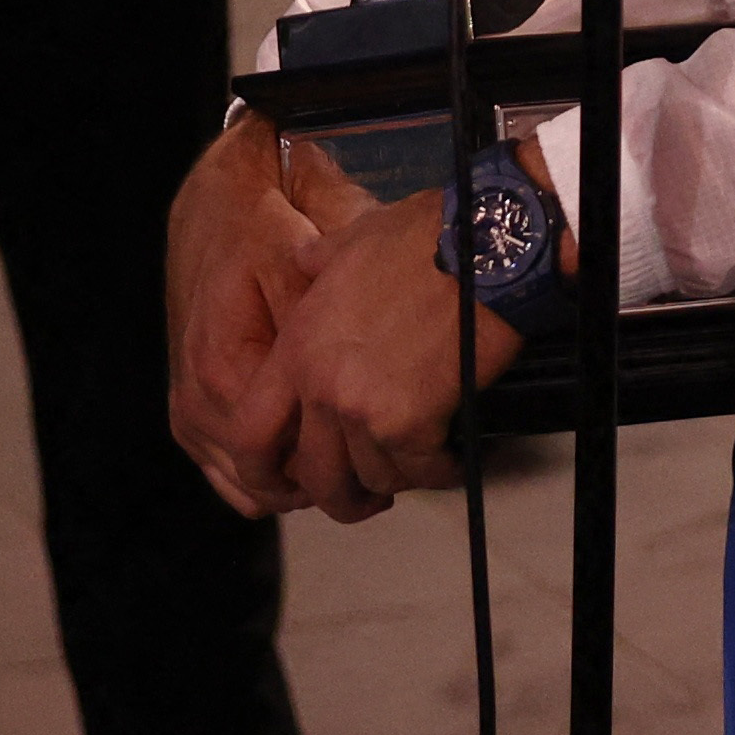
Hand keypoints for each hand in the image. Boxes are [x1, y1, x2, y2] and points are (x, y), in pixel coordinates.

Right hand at [166, 114, 353, 512]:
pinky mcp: (189, 405)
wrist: (217, 202)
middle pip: (265, 480)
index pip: (282, 456)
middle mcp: (198, 398)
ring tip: (354, 477)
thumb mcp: (306, 260)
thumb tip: (380, 373)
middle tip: (382, 484)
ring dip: (295, 486)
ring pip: (244, 484)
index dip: (339, 467)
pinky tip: (308, 465)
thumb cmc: (265, 227)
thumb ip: (328, 324)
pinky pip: (224, 469)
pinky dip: (265, 476)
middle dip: (324, 485)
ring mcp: (189, 407)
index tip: (387, 463)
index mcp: (225, 367)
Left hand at [272, 176, 521, 521]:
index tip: (283, 485)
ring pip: (371, 479)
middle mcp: (323, 387)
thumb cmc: (426, 237)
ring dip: (396, 478)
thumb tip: (308, 259)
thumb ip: (318, 262)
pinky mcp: (414, 423)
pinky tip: (451, 457)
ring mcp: (366, 409)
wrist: (484, 247)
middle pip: (314, 475)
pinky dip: (438, 471)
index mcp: (298, 348)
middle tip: (362, 497)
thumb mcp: (352, 240)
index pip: (250, 434)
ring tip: (418, 464)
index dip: (262, 472)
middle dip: (340, 496)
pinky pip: (420, 472)